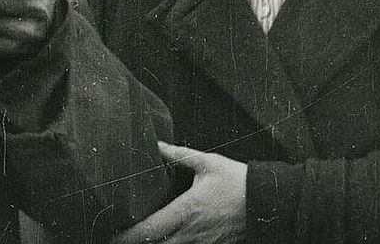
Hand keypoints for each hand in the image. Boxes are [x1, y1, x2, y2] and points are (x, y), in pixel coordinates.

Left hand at [112, 141, 246, 243]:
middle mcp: (191, 233)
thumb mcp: (207, 162)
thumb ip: (179, 155)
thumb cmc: (236, 181)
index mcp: (186, 210)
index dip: (128, 236)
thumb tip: (157, 145)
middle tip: (118, 237)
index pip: (150, 229)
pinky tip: (164, 239)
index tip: (112, 235)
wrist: (267, 204)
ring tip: (137, 238)